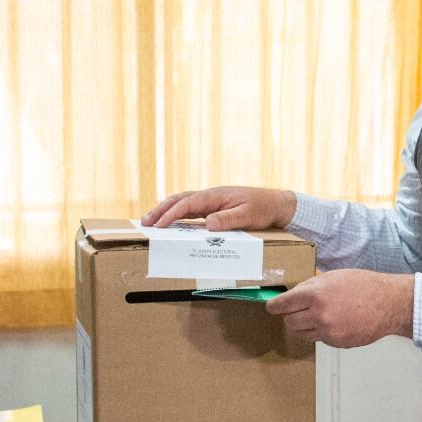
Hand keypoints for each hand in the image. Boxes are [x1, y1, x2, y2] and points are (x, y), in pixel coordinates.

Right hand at [142, 186, 296, 230]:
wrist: (276, 204)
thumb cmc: (263, 208)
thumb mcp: (248, 215)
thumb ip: (228, 219)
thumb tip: (208, 224)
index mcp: (215, 195)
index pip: (187, 204)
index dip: (171, 214)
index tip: (159, 225)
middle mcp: (210, 196)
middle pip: (179, 200)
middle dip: (160, 210)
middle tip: (145, 223)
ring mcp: (211, 201)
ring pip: (182, 203)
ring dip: (165, 211)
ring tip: (150, 222)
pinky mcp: (214, 207)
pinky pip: (191, 210)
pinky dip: (177, 215)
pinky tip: (170, 223)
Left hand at [266, 269, 413, 348]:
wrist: (388, 304)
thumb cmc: (363, 285)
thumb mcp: (334, 277)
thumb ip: (311, 286)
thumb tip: (293, 296)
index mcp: (315, 294)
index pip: (283, 305)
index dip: (274, 306)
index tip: (271, 307)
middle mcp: (318, 315)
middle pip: (289, 322)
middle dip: (290, 315)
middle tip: (298, 310)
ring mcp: (328, 331)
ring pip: (302, 333)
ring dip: (305, 325)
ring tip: (318, 315)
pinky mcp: (336, 342)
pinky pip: (319, 339)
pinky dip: (321, 332)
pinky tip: (335, 322)